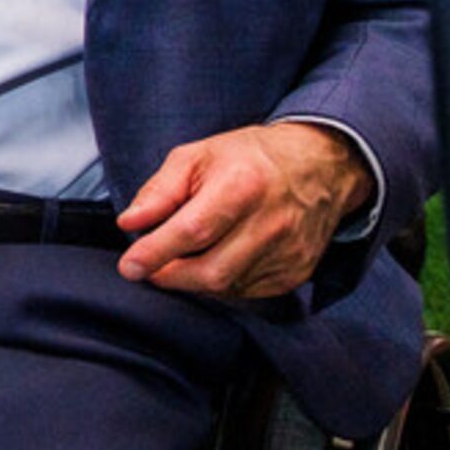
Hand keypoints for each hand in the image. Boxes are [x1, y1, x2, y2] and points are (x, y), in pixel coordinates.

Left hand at [117, 121, 374, 298]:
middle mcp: (272, 223)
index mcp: (243, 185)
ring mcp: (289, 252)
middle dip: (170, 275)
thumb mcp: (196, 156)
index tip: (130, 266)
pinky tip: (215, 259)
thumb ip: (159, 191)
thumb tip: (130, 223)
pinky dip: (221, 283)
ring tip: (183, 255)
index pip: (193, 231)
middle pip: (211, 270)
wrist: (319, 166)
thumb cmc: (251, 157)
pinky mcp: (296, 272)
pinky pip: (247, 292)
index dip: (156, 252)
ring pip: (226, 286)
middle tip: (149, 265)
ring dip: (193, 279)